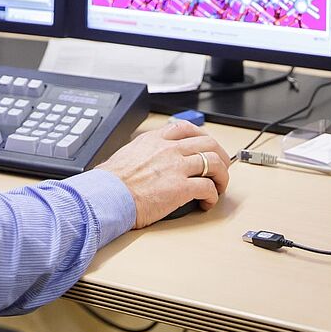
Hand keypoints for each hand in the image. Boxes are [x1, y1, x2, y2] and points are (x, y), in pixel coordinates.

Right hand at [96, 119, 229, 227]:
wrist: (108, 194)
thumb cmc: (111, 180)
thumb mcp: (127, 153)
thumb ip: (142, 151)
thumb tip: (143, 159)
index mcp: (155, 139)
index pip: (186, 128)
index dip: (202, 137)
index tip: (206, 146)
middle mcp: (169, 149)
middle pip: (208, 143)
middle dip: (220, 155)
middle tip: (221, 167)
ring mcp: (176, 167)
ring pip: (214, 162)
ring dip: (222, 175)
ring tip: (219, 186)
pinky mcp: (181, 188)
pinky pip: (208, 187)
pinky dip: (213, 196)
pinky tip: (207, 203)